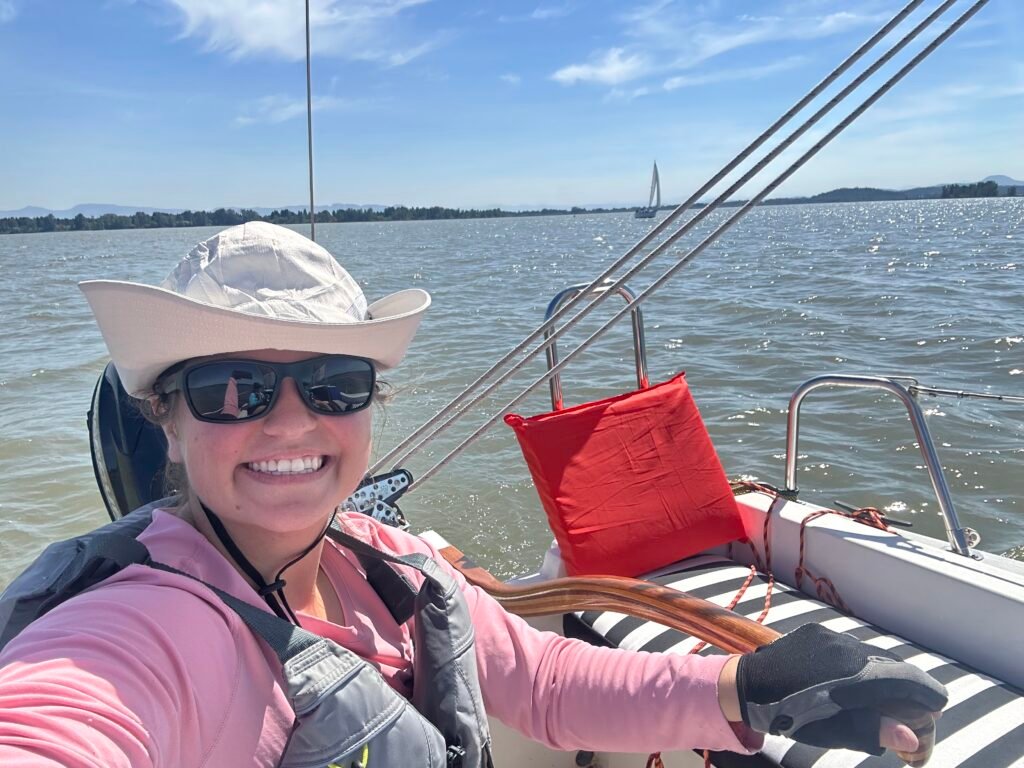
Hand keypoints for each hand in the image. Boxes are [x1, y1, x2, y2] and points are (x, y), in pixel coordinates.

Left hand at [733, 624, 947, 754]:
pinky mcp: (818, 631)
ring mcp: (832, 637)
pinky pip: (849, 648)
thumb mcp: (833, 730)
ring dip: (880, 676)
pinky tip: (849, 683)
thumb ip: (874, 730)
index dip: (928, 693)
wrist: (747, 686)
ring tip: (875, 699)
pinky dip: (858, 665)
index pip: (907, 679)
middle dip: (905, 689)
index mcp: (855, 675)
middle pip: (892, 667)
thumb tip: (913, 737)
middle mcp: (848, 648)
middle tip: (906, 713)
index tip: (936, 706)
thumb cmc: (790, 716)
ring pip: (871, 656)